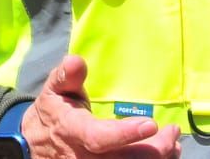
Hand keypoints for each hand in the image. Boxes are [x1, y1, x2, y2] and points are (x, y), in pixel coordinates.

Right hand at [23, 55, 180, 157]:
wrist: (36, 144)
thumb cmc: (53, 112)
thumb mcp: (54, 89)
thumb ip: (67, 76)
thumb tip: (76, 60)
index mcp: (73, 131)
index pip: (100, 138)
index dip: (126, 134)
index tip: (151, 124)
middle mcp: (85, 156)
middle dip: (155, 149)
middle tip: (172, 132)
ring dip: (158, 158)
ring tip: (172, 144)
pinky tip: (162, 154)